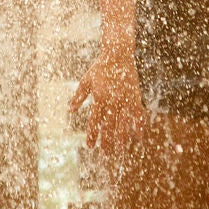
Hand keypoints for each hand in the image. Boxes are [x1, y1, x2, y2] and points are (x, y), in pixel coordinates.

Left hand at [71, 42, 148, 160]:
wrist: (118, 54)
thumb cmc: (100, 67)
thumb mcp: (86, 81)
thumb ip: (78, 96)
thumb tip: (69, 110)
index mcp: (99, 98)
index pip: (95, 121)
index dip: (92, 134)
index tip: (90, 146)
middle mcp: (113, 101)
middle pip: (109, 126)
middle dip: (107, 141)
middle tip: (105, 154)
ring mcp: (125, 100)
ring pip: (124, 123)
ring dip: (122, 138)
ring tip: (120, 150)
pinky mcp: (135, 97)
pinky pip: (138, 114)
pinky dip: (139, 126)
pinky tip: (139, 136)